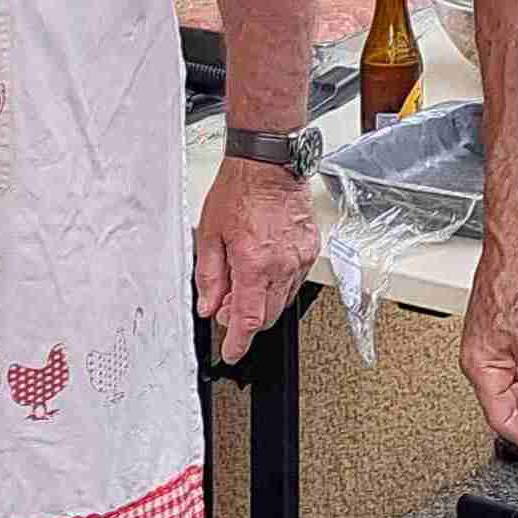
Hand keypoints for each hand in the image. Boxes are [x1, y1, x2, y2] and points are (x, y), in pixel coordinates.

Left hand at [195, 158, 319, 364]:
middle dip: (244, 319)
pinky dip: (276, 285)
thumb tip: (208, 305)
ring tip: (241, 281)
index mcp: (253, 264)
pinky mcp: (309, 250)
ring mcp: (299, 259)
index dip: (238, 343)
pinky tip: (262, 269)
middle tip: (225, 305)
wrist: (268, 165)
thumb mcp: (209, 234)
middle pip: (266, 315)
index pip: (247, 320)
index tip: (231, 352)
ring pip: (282, 301)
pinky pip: (294, 281)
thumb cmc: (239, 191)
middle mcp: (281, 266)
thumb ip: (208, 276)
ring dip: (261, 302)